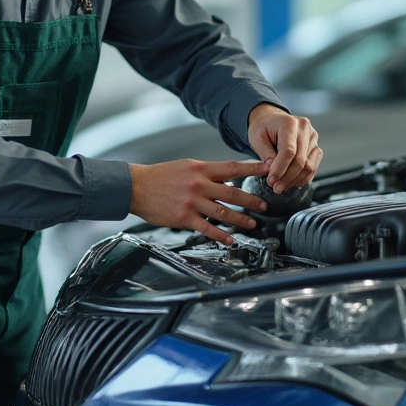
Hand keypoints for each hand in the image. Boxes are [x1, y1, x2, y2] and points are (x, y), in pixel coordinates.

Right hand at [128, 159, 268, 245]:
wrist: (136, 186)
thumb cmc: (161, 175)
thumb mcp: (186, 166)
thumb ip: (207, 172)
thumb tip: (228, 178)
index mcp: (201, 168)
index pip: (232, 168)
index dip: (252, 169)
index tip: (268, 169)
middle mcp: (199, 184)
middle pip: (232, 192)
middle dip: (251, 200)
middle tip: (264, 205)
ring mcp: (192, 202)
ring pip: (223, 212)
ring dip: (241, 219)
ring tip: (252, 224)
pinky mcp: (184, 217)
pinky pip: (207, 228)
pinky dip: (221, 235)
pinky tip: (230, 239)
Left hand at [247, 103, 321, 192]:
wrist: (271, 120)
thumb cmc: (263, 128)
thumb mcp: (257, 138)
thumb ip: (266, 154)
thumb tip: (272, 170)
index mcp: (289, 122)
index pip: (289, 151)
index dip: (280, 169)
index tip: (271, 181)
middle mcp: (304, 127)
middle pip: (301, 159)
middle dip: (287, 177)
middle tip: (276, 188)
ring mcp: (312, 136)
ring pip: (309, 165)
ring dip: (295, 179)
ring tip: (282, 186)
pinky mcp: (315, 145)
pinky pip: (313, 165)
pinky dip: (303, 177)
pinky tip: (292, 182)